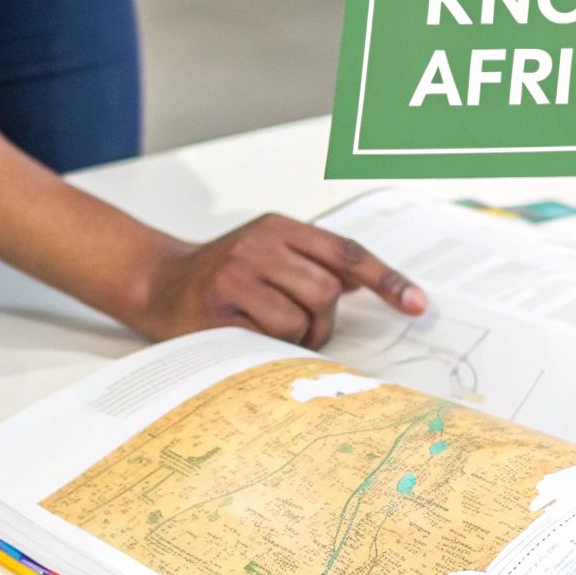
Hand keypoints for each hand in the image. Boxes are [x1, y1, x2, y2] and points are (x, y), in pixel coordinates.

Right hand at [135, 214, 426, 347]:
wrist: (159, 283)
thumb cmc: (224, 275)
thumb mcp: (271, 253)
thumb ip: (318, 263)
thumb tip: (377, 284)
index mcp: (278, 227)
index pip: (346, 252)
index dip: (386, 279)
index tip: (416, 304)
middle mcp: (258, 244)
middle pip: (328, 291)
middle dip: (324, 321)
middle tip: (304, 330)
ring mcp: (236, 275)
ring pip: (301, 318)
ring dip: (298, 337)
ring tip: (272, 332)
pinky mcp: (217, 309)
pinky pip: (271, 339)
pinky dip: (272, 347)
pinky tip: (252, 339)